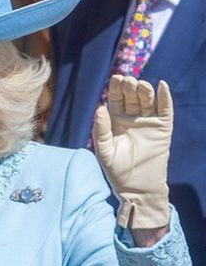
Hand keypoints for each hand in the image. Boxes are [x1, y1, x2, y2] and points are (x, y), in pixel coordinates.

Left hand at [92, 75, 171, 233]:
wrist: (137, 186)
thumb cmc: (117, 171)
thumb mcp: (104, 151)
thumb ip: (100, 130)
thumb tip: (99, 108)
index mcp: (116, 121)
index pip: (116, 100)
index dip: (116, 89)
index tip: (116, 78)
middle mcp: (132, 118)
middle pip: (132, 97)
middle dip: (129, 87)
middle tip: (127, 80)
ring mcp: (148, 121)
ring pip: (147, 100)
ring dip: (144, 91)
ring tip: (140, 85)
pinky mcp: (162, 126)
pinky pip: (165, 109)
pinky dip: (164, 97)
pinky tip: (161, 86)